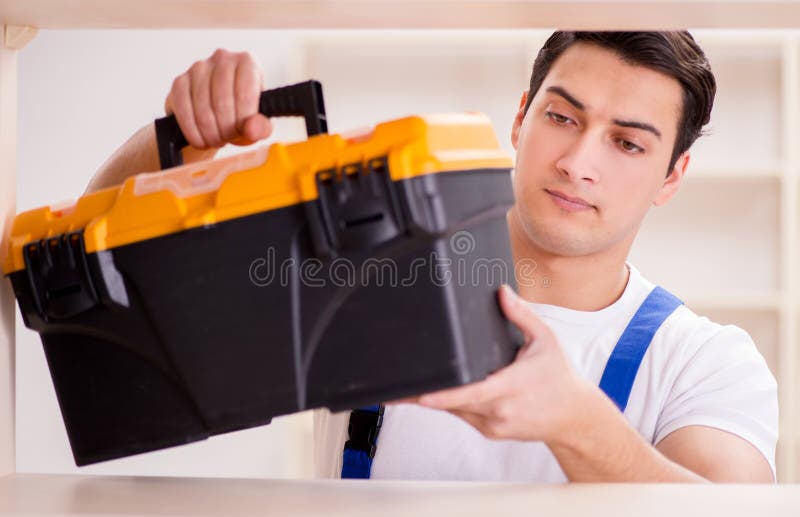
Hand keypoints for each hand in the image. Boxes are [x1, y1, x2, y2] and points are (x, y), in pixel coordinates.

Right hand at [164, 48, 271, 150]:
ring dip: (210, 133)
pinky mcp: (179, 82)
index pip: (245, 95)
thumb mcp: (259, 125)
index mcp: (247, 62)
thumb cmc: (242, 117)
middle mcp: (222, 58)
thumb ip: (262, 127)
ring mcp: (198, 68)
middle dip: (225, 130)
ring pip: (203, 109)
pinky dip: (193, 132)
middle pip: (222, 102)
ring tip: (216, 140)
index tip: (242, 133)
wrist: (216, 118)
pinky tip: (200, 139)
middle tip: (227, 139)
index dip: (243, 121)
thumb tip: (251, 129)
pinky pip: (184, 111)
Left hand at [396, 284, 593, 443]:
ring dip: (433, 399)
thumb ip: (521, 314)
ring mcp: (495, 424)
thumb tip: (502, 291)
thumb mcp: (545, 339)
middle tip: (395, 387)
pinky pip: (463, 416)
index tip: (423, 395)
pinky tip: (434, 393)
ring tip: (406, 389)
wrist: (573, 416)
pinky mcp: (490, 431)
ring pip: (455, 411)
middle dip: (425, 395)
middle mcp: (502, 409)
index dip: (446, 396)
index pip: (473, 392)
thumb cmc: (558, 376)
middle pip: (455, 403)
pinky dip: (449, 404)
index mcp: (513, 386)